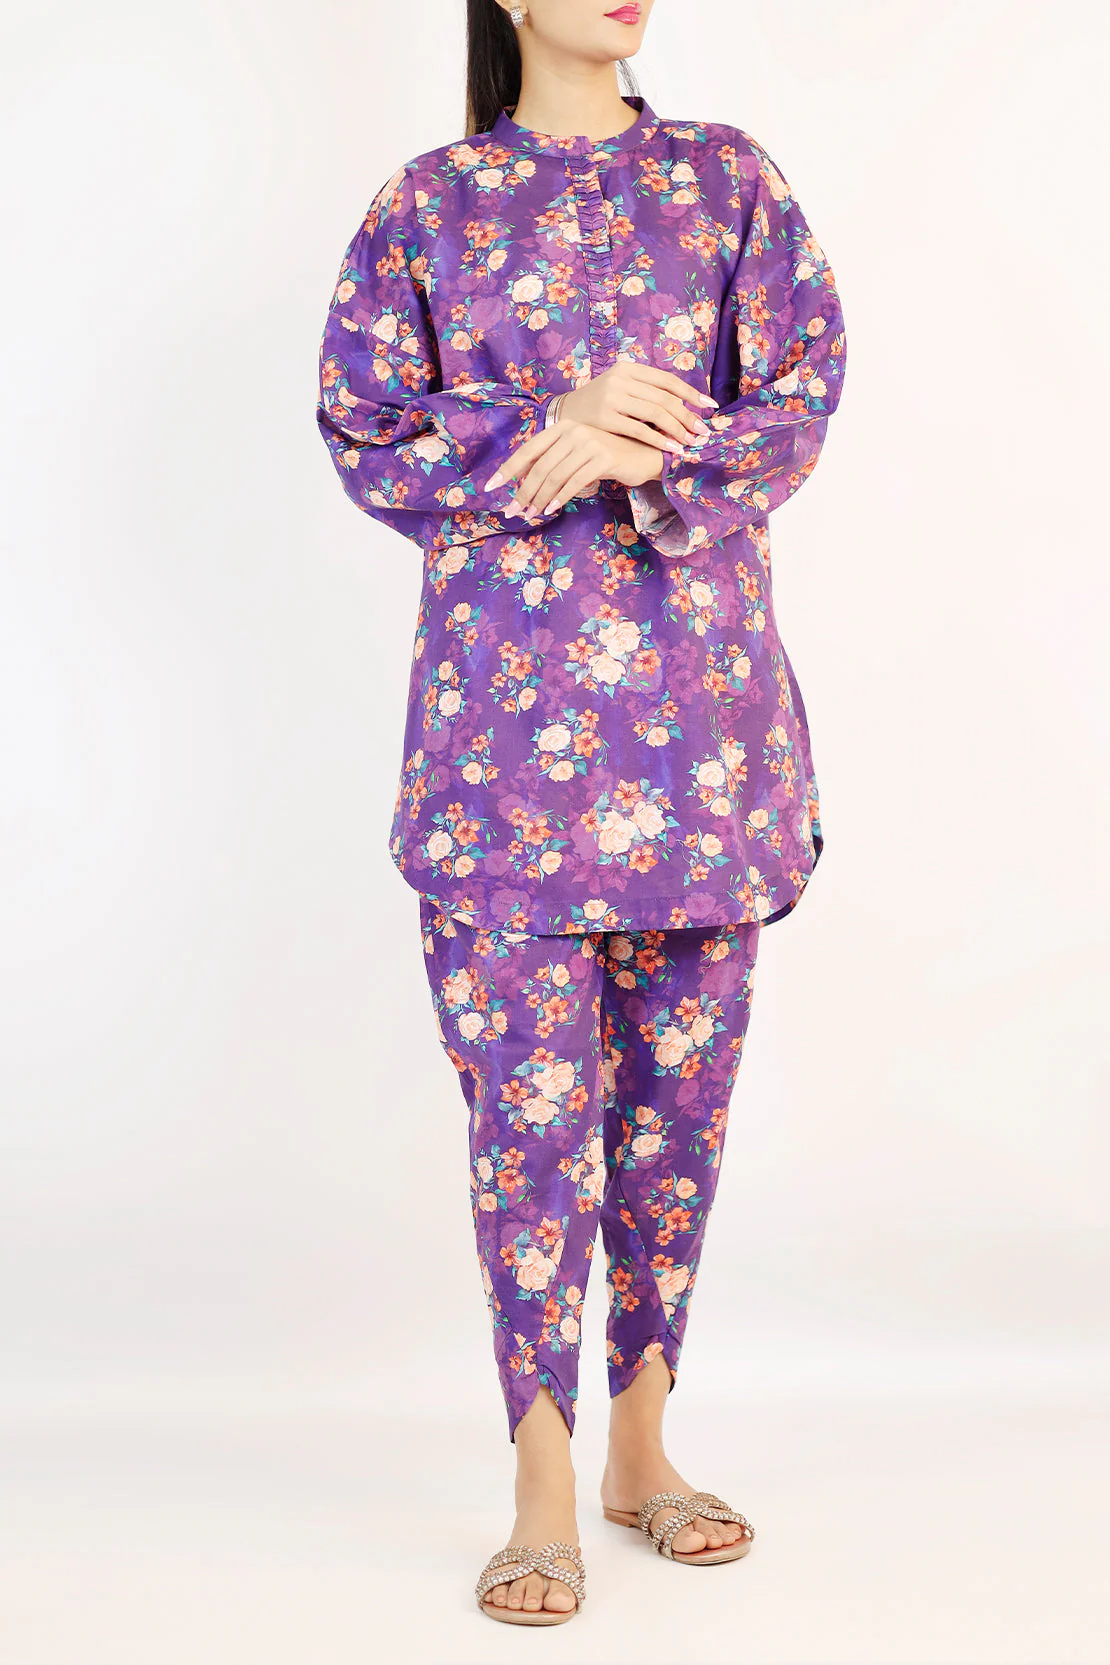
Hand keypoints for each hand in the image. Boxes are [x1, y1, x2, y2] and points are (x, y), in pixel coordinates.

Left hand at [486, 422, 664, 517]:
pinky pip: (575, 481)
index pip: (528, 450)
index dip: (508, 469)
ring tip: (531, 515)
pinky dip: (560, 497)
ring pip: (555, 476)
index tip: (490, 487)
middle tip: (513, 512)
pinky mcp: (604, 457)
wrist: (645, 455)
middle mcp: (573, 431)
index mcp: (562, 427)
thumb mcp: (577, 455)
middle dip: (523, 491)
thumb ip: (554, 462)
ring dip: (539, 498)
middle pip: (540, 467)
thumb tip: (524, 485)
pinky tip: (551, 509)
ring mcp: (589, 442)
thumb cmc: (608, 458)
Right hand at [559, 361, 716, 448]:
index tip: (709, 406)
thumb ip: (645, 391)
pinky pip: (640, 430)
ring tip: (691, 442)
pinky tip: (673, 449)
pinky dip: (660, 440)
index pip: (666, 380)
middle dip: (688, 416)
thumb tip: (684, 403)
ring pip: (655, 413)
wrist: (564, 415)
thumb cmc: (599, 405)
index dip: (691, 393)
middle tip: (703, 431)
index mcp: (628, 368)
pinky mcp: (606, 418)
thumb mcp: (621, 388)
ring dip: (678, 429)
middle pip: (664, 398)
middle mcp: (620, 379)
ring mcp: (612, 398)